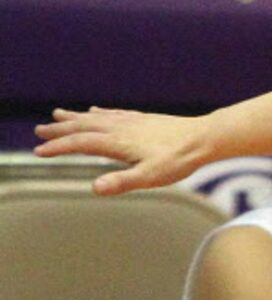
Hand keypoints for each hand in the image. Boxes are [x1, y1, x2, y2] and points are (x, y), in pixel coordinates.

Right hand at [34, 106, 208, 192]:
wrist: (204, 138)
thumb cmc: (179, 160)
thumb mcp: (150, 177)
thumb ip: (122, 182)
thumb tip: (94, 188)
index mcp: (118, 143)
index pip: (80, 144)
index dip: (58, 148)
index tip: (39, 151)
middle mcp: (121, 128)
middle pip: (83, 127)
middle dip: (60, 130)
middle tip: (39, 131)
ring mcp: (132, 122)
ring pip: (96, 118)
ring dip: (75, 118)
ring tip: (59, 114)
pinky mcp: (144, 119)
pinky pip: (114, 114)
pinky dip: (99, 113)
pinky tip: (96, 111)